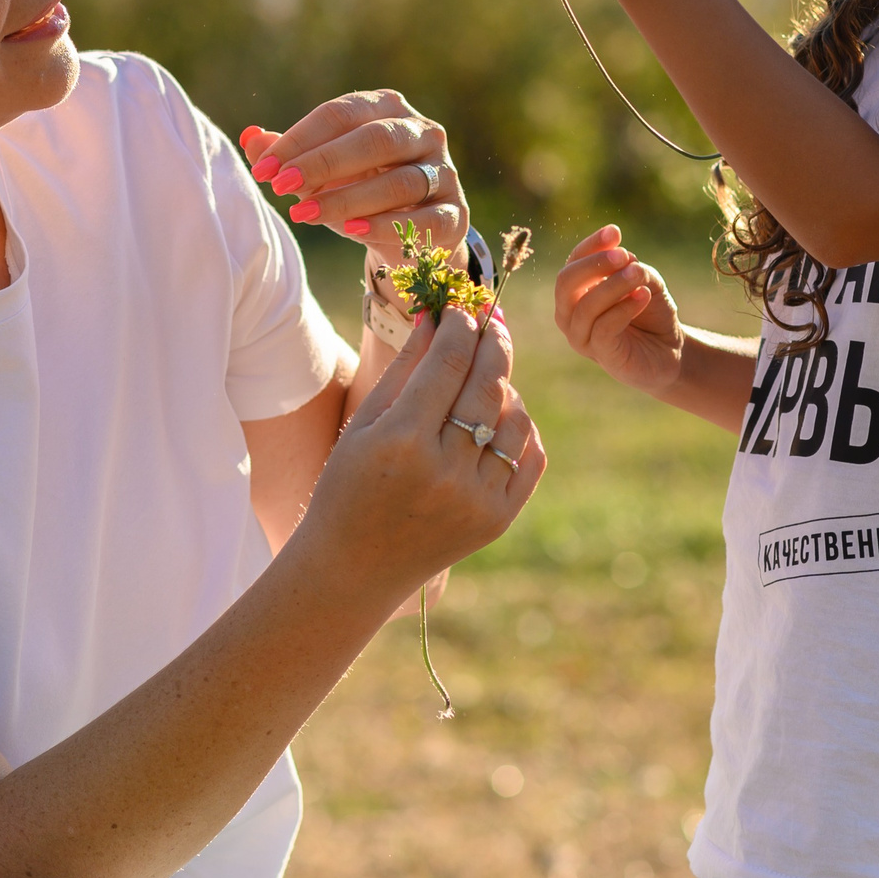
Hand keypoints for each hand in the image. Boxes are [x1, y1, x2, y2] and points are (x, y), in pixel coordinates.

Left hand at [238, 90, 466, 269]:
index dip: (301, 139)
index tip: (264, 168)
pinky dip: (386, 226)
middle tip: (281, 186)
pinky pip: (425, 219)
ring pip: (399, 182)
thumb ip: (288, 153)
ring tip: (305, 215)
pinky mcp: (455, 214)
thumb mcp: (321, 169)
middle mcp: (423, 132)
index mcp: (387, 108)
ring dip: (347, 199)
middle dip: (323, 162)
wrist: (410, 231)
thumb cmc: (359, 187)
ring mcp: (444, 172)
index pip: (342, 113)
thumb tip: (249, 138)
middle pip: (375, 140)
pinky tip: (351, 231)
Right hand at [294, 304, 542, 604]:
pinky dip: (521, 430)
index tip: (462, 310)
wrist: (355, 568)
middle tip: (490, 323)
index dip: (461, 327)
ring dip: (507, 388)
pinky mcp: (497, 520)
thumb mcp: (364, 424)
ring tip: (488, 377)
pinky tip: (500, 418)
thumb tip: (437, 317)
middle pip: (488, 384)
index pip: (449, 362)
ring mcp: (476, 498)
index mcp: (402, 441)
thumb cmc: (348, 486)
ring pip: (516, 419)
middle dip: (493, 343)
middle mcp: (444, 469)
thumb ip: (404, 368)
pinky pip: (530, 458)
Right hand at [554, 225, 684, 394]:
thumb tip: (621, 257)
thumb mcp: (644, 280)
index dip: (591, 245)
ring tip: (638, 274)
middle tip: (624, 255)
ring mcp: (581, 336)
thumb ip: (631, 267)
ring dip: (614, 285)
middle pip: (566, 282)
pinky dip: (624, 308)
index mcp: (576, 290)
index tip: (614, 232)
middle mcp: (570, 313)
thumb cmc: (652, 312)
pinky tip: (643, 296)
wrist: (670, 350)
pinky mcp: (600, 354)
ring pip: (586, 306)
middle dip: (595, 264)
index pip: (573, 261)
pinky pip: (604, 328)